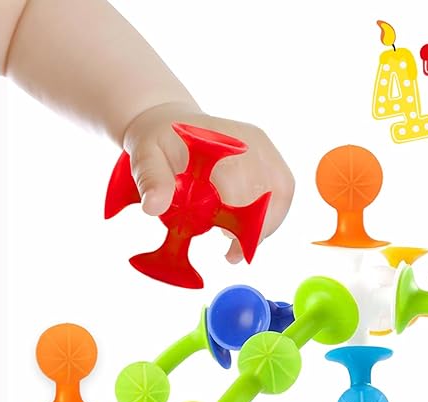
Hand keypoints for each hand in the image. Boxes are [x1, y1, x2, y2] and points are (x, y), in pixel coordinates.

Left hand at [122, 102, 294, 262]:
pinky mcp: (270, 155)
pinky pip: (283, 189)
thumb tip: (154, 207)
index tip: (228, 250)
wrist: (170, 123)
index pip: (239, 189)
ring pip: (281, 193)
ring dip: (266, 224)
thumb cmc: (157, 144)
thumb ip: (151, 180)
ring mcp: (263, 147)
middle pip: (267, 194)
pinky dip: (271, 214)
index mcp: (219, 140)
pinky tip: (251, 228)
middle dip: (254, 230)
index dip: (238, 225)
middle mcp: (248, 140)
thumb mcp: (144, 158)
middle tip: (233, 253)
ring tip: (241, 242)